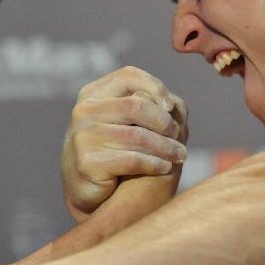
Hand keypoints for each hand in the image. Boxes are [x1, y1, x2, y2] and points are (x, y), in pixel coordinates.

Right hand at [61, 66, 187, 220]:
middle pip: (136, 106)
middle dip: (164, 122)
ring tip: (180, 155)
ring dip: (166, 147)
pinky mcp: (88, 163)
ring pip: (138, 136)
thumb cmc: (111, 150)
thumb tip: (176, 105)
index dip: (156, 87)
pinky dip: (155, 163)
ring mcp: (84, 137)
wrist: (83, 188)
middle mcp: (85, 111)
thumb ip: (143, 107)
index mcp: (93, 94)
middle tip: (180, 136)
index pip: (129, 76)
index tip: (172, 107)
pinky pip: (133, 160)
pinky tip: (165, 167)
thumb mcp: (121, 122)